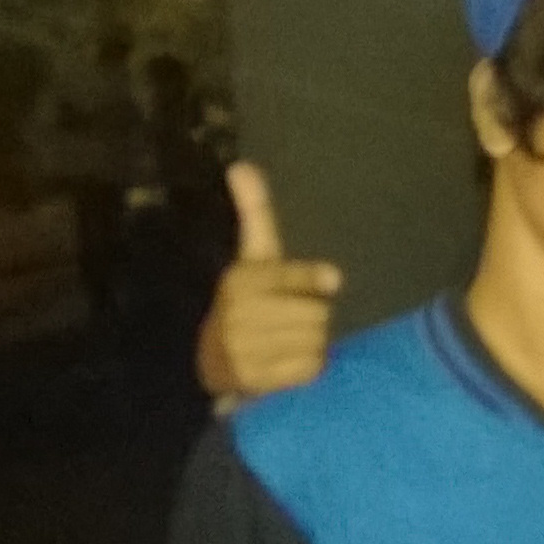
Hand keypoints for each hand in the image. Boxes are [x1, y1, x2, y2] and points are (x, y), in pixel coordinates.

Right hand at [197, 162, 342, 399]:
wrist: (214, 362)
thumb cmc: (248, 303)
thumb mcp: (253, 257)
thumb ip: (255, 214)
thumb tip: (242, 166)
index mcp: (241, 279)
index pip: (298, 277)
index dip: (315, 282)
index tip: (328, 282)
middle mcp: (239, 311)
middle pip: (317, 313)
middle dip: (313, 318)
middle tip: (290, 322)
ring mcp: (244, 348)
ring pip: (316, 340)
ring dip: (313, 344)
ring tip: (286, 343)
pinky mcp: (255, 378)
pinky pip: (310, 368)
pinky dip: (308, 369)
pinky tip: (285, 364)